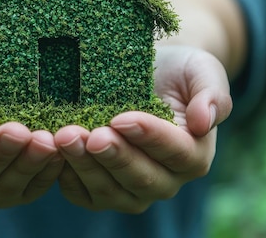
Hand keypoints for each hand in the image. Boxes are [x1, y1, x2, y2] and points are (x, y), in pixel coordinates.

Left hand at [54, 45, 231, 212]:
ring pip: (110, 191)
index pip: (176, 153)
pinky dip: (67, 177)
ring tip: (66, 137)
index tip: (123, 118)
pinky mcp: (100, 190)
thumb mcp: (201, 71)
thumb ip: (212, 95)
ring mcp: (131, 191)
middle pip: (142, 179)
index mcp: (195, 155)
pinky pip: (83, 194)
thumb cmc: (177, 72)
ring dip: (86, 167)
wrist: (147, 76)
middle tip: (91, 134)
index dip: (150, 138)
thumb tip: (206, 122)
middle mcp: (166, 181)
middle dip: (114, 156)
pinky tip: (53, 152)